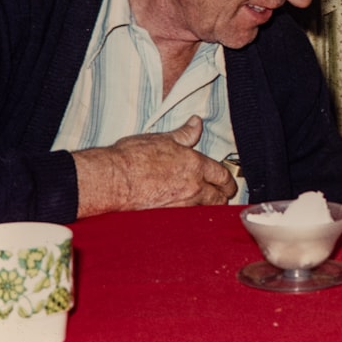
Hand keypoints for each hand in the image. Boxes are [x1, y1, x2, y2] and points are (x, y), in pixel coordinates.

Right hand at [73, 116, 237, 217]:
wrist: (113, 179)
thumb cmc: (134, 157)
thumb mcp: (163, 139)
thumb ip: (184, 134)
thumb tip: (196, 123)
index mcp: (195, 165)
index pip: (222, 175)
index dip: (228, 180)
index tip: (229, 184)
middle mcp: (193, 187)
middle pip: (218, 197)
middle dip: (222, 196)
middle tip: (222, 195)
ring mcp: (181, 204)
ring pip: (205, 210)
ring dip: (208, 207)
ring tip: (207, 205)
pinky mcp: (167, 216)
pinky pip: (187, 218)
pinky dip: (191, 216)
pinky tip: (187, 215)